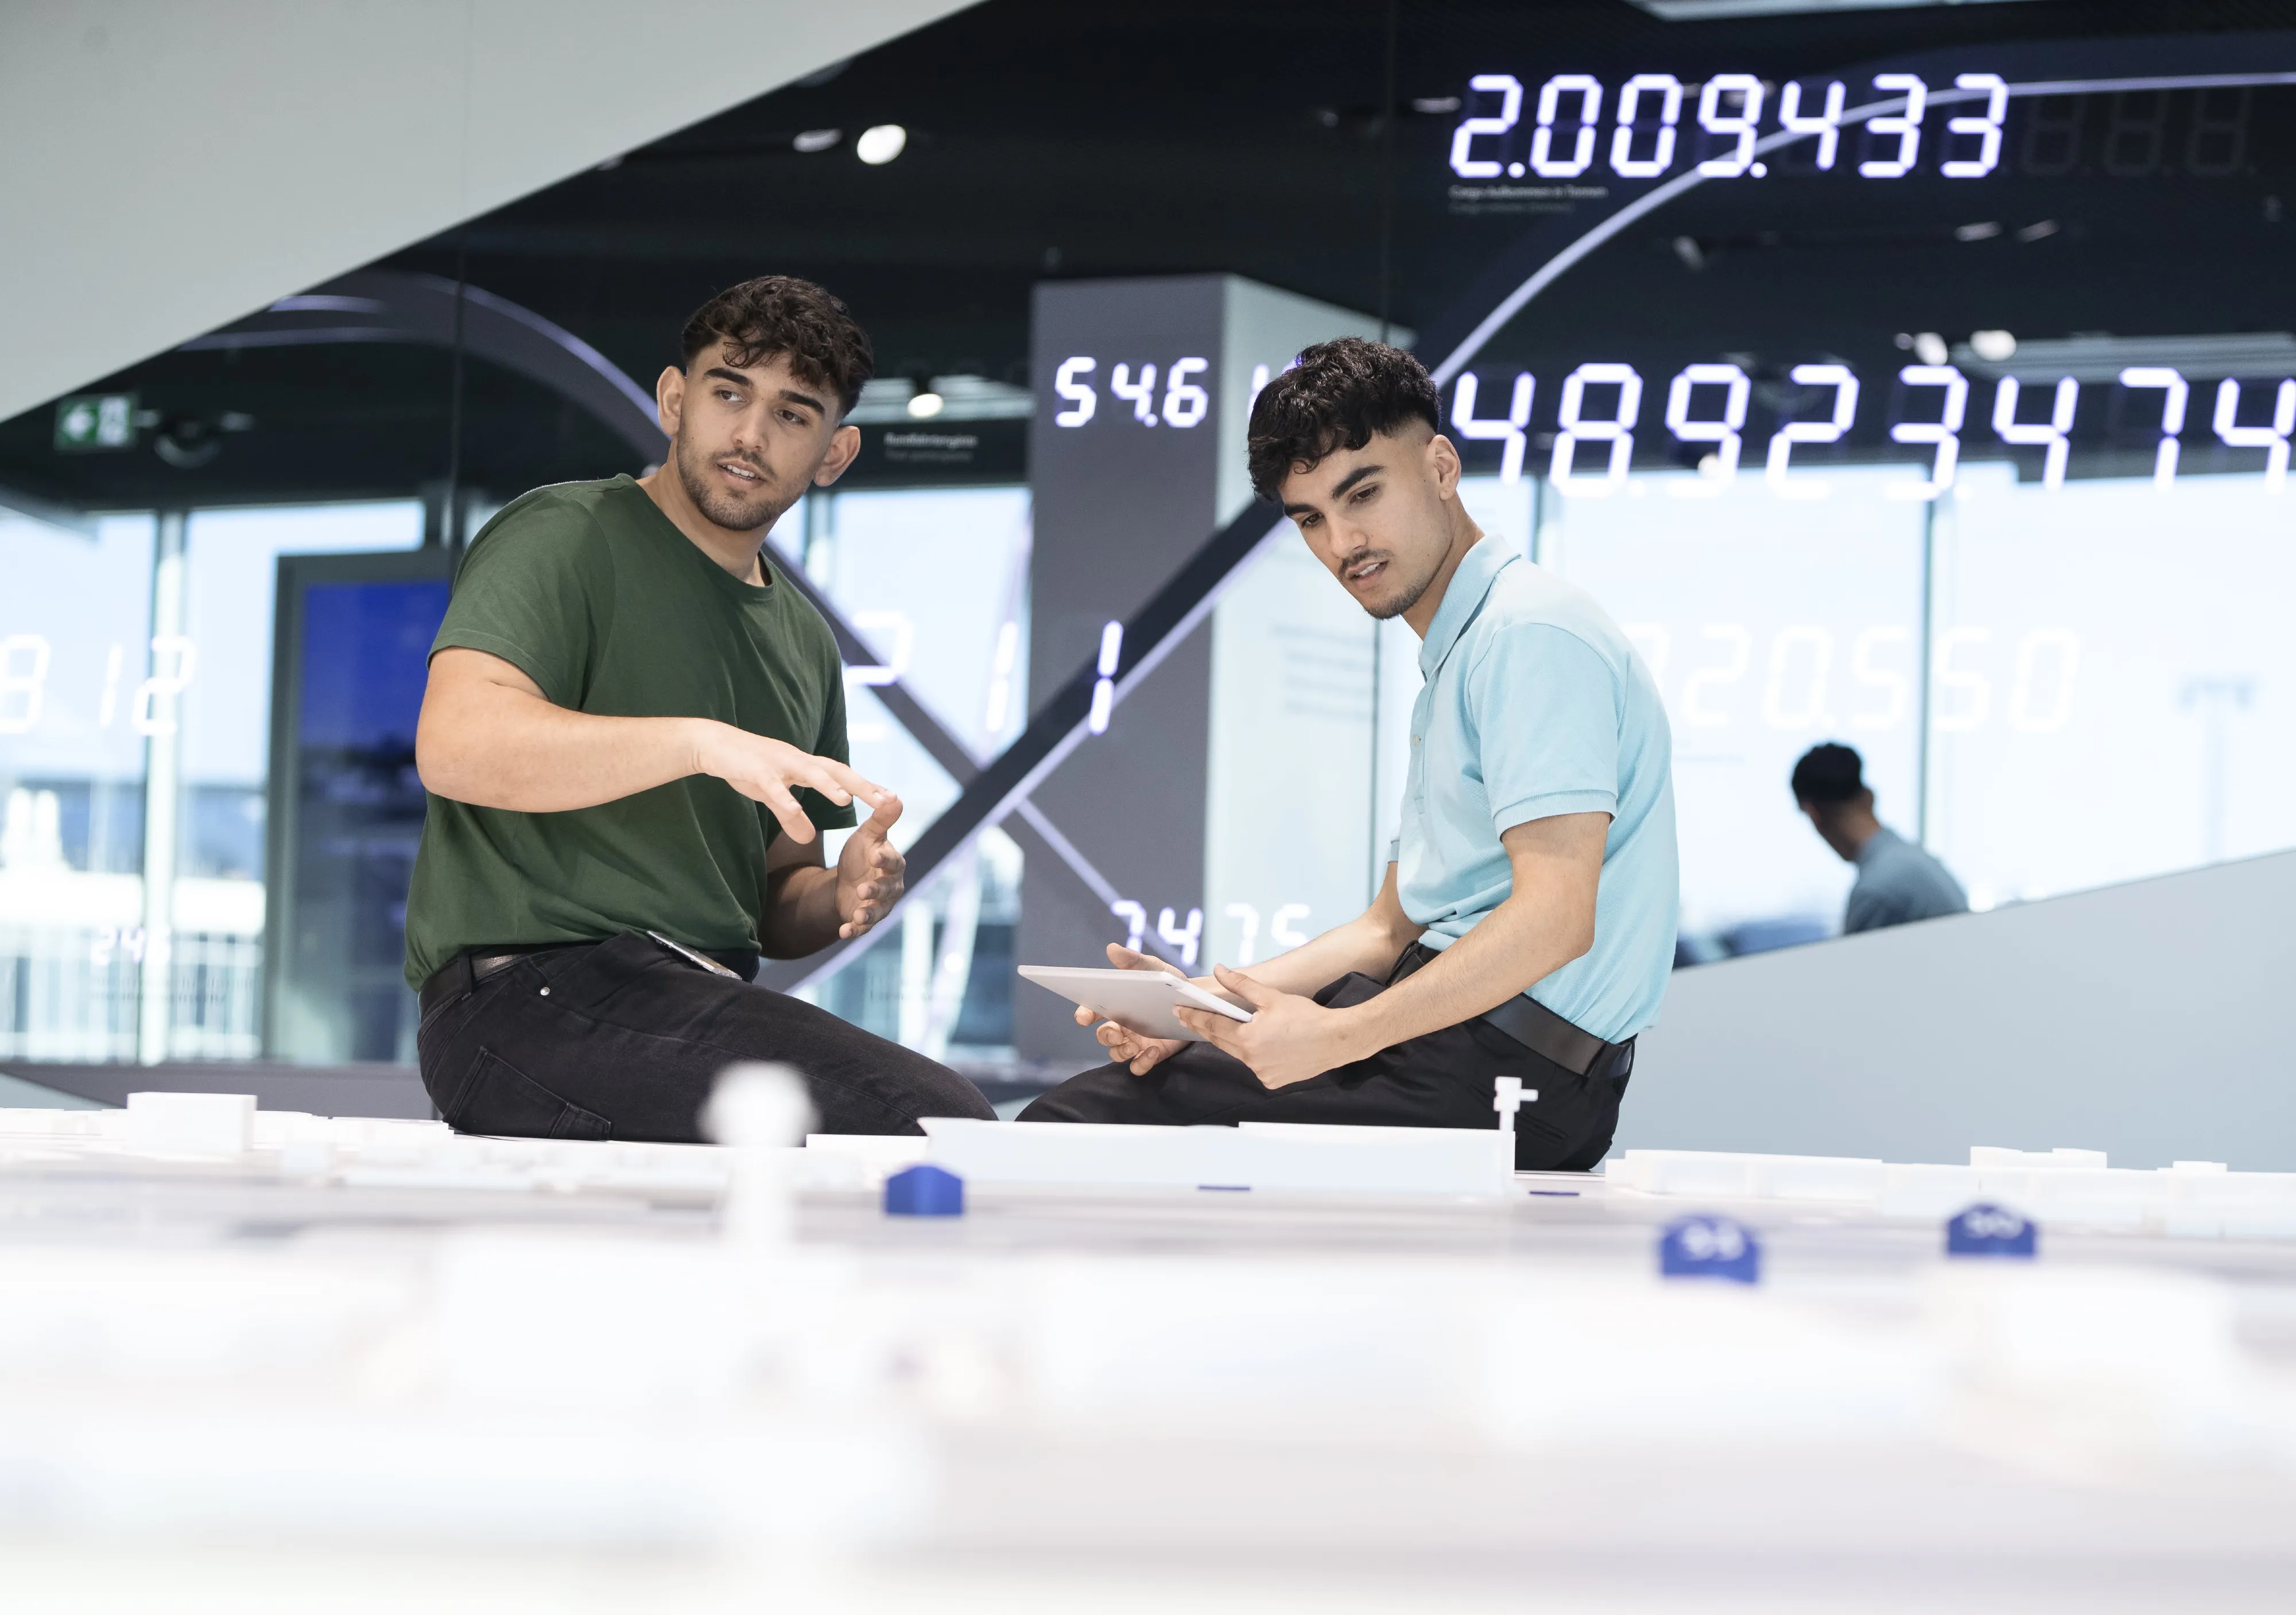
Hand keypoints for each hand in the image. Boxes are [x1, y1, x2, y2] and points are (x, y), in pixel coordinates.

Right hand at [692, 723, 890, 842]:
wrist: (713, 744)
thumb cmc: (746, 767)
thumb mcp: (771, 796)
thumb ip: (790, 817)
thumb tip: (807, 839)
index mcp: (804, 765)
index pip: (842, 775)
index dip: (866, 786)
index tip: (891, 799)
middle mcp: (797, 761)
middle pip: (836, 771)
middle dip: (862, 786)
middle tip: (887, 801)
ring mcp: (778, 763)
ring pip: (809, 773)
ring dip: (828, 785)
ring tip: (848, 800)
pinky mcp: (756, 770)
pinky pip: (773, 787)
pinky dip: (786, 799)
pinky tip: (798, 813)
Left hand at [835, 796, 904, 939]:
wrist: (849, 880)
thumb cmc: (862, 854)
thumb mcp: (867, 835)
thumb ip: (881, 819)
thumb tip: (896, 796)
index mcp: (892, 863)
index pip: (892, 860)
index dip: (884, 859)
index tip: (874, 855)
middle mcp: (890, 886)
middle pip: (886, 889)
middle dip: (876, 891)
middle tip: (864, 890)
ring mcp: (879, 905)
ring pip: (877, 912)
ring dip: (868, 915)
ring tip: (858, 917)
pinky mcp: (866, 920)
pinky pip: (862, 929)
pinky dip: (854, 931)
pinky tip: (843, 932)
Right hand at [1075, 943, 1190, 1074]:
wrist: (1196, 999)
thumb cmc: (1169, 982)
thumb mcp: (1154, 968)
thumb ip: (1134, 960)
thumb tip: (1112, 948)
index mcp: (1117, 1005)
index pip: (1092, 1011)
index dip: (1084, 1014)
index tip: (1083, 1017)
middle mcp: (1122, 1025)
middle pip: (1103, 1036)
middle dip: (1105, 1036)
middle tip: (1116, 1033)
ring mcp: (1136, 1041)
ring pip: (1116, 1053)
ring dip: (1121, 1051)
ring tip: (1133, 1045)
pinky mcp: (1152, 1054)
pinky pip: (1138, 1066)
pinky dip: (1141, 1063)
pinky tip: (1152, 1051)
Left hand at [1174, 964, 1364, 1089]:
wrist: (1336, 1040)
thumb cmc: (1306, 1016)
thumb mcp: (1272, 996)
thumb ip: (1242, 984)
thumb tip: (1219, 970)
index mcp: (1248, 1038)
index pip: (1212, 1025)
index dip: (1194, 1017)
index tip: (1180, 1011)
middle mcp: (1252, 1060)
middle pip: (1220, 1042)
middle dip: (1204, 1028)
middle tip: (1188, 1018)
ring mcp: (1262, 1073)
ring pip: (1237, 1055)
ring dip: (1230, 1042)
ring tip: (1221, 1028)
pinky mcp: (1272, 1082)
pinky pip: (1254, 1066)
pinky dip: (1251, 1055)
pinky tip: (1254, 1045)